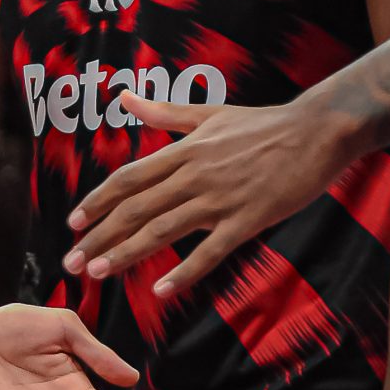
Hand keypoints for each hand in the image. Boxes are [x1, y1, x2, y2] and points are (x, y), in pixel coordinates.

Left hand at [63, 95, 353, 295]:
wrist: (316, 131)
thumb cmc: (264, 124)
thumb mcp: (209, 114)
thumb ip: (164, 114)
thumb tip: (124, 99)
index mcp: (184, 151)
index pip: (128, 180)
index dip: (97, 203)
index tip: (74, 225)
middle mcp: (194, 174)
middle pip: (135, 208)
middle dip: (99, 236)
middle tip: (72, 262)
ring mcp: (219, 198)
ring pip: (162, 230)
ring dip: (126, 253)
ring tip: (98, 273)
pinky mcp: (247, 219)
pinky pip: (209, 252)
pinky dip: (184, 272)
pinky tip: (161, 290)